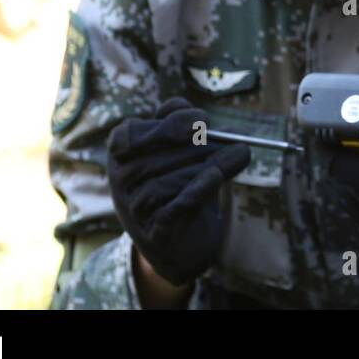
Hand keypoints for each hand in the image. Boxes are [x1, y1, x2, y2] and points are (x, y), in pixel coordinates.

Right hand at [106, 97, 250, 285]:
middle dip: (198, 146)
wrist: (185, 239)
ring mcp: (134, 212)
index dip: (167, 125)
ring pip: (163, 184)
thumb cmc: (181, 182)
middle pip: (153, 160)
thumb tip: (201, 119)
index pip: (129, 136)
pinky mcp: (156, 235)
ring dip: (206, 166)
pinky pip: (174, 209)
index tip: (204, 120)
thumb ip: (184, 124)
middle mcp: (119, 184)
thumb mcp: (180, 148)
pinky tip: (217, 177)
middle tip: (233, 138)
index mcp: (120, 156)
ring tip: (239, 155)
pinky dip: (197, 190)